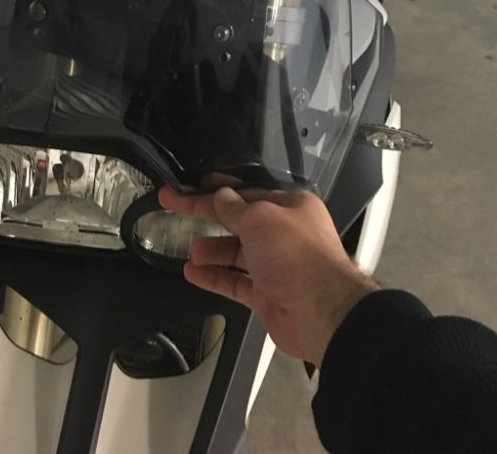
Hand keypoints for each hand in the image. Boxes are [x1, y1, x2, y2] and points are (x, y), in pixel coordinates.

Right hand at [158, 185, 378, 366]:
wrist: (320, 311)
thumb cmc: (298, 255)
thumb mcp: (260, 218)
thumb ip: (234, 208)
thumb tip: (221, 197)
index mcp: (290, 207)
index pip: (247, 193)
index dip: (217, 189)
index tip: (190, 186)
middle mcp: (285, 234)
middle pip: (238, 219)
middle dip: (207, 213)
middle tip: (176, 204)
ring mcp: (276, 265)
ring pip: (237, 252)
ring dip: (212, 249)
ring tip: (192, 249)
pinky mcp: (267, 294)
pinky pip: (235, 282)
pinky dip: (214, 277)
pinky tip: (193, 273)